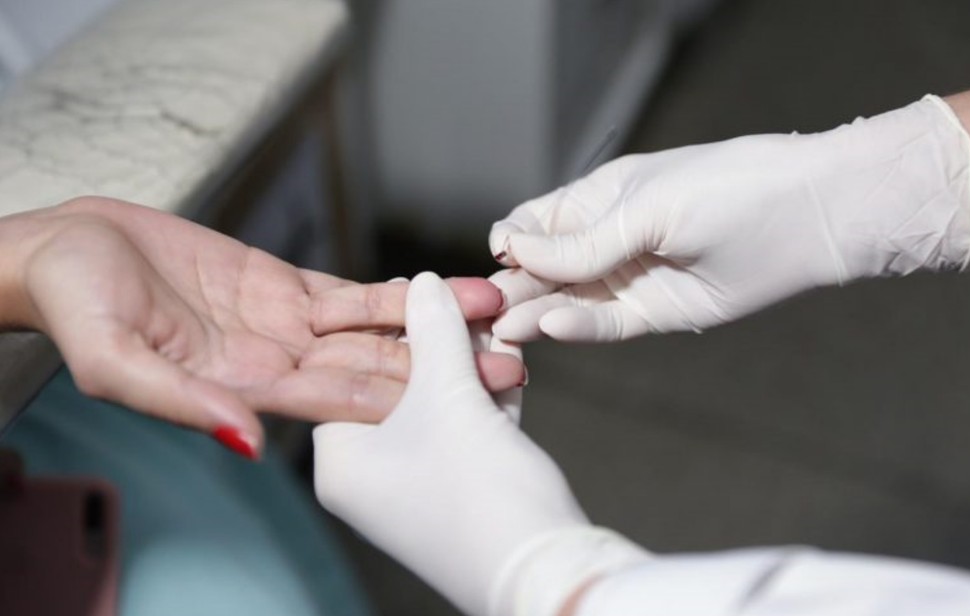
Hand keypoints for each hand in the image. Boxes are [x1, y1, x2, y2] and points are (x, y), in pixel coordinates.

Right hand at [0, 198, 523, 457]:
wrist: (66, 253)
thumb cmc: (78, 308)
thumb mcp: (118, 362)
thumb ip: (187, 403)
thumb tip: (246, 442)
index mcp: (246, 391)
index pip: (343, 402)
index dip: (406, 400)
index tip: (467, 398)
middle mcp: (277, 365)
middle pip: (375, 371)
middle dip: (440, 367)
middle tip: (510, 362)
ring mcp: (285, 325)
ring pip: (374, 329)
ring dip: (433, 324)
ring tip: (495, 314)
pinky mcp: (282, 286)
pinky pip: (351, 294)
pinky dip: (397, 293)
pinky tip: (442, 288)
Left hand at [314, 273, 645, 615]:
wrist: (545, 572)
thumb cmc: (479, 492)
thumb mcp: (450, 397)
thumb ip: (434, 333)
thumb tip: (422, 282)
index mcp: (341, 460)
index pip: (349, 372)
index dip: (385, 325)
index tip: (416, 286)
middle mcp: (371, 476)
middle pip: (398, 383)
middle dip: (439, 340)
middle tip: (467, 298)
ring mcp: (417, 486)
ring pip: (439, 403)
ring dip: (471, 362)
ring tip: (496, 319)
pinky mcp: (460, 491)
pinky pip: (467, 428)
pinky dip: (488, 395)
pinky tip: (511, 358)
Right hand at [488, 95, 969, 341]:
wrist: (806, 218)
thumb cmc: (727, 189)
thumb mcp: (644, 206)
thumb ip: (580, 240)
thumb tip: (511, 249)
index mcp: (597, 199)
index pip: (533, 223)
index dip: (510, 242)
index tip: (499, 259)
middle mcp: (605, 241)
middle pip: (542, 269)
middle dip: (514, 287)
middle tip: (487, 313)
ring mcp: (626, 279)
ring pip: (566, 301)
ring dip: (536, 313)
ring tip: (508, 329)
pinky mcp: (652, 315)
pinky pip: (604, 325)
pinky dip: (577, 328)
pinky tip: (552, 327)